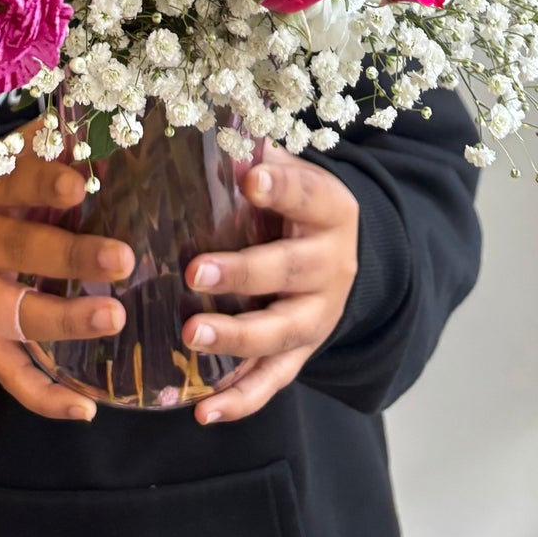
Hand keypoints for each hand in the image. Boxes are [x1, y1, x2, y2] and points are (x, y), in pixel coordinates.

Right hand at [0, 118, 133, 422]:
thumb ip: (55, 140)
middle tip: (123, 260)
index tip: (82, 182)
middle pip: (18, 252)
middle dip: (71, 257)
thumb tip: (119, 111)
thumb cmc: (3, 185)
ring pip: (14, 315)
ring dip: (64, 322)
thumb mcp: (13, 155)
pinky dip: (43, 396)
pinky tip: (85, 409)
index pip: (14, 183)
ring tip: (114, 321)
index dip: (45, 184)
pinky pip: (8, 374)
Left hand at [184, 146, 359, 424]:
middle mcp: (331, 265)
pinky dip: (241, 399)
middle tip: (195, 271)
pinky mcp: (303, 353)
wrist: (347, 256)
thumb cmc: (297, 206)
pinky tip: (204, 411)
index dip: (281, 186)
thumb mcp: (291, 173)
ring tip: (190, 336)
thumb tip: (190, 125)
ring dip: (235, 337)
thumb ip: (253, 156)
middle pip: (289, 270)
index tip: (249, 175)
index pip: (307, 193)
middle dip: (242, 273)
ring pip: (280, 332)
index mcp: (329, 210)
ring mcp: (318, 315)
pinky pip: (273, 380)